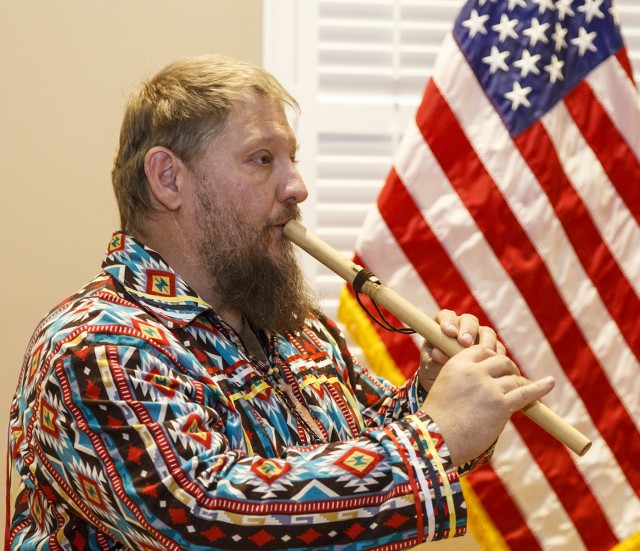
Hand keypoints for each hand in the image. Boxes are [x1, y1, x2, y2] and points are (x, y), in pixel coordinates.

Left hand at [419, 310, 504, 391]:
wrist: (446, 385)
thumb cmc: (434, 370)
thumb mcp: (429, 365)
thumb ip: (433, 357)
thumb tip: (438, 352)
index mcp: (444, 326)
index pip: (447, 315)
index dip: (449, 321)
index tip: (449, 332)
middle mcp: (462, 327)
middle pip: (469, 320)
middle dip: (468, 330)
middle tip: (465, 343)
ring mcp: (479, 337)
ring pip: (486, 332)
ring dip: (485, 341)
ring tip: (481, 354)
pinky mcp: (491, 349)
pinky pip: (498, 348)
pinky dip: (496, 354)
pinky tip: (492, 362)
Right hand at [419, 345, 554, 465]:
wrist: (435, 440)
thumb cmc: (437, 418)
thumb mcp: (445, 387)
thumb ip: (464, 379)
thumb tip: (486, 379)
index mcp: (457, 364)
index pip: (482, 350)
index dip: (492, 357)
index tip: (497, 365)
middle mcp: (474, 372)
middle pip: (501, 360)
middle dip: (509, 368)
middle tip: (513, 376)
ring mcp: (489, 387)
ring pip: (514, 378)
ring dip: (521, 382)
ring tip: (527, 387)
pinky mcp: (501, 405)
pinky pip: (526, 393)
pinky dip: (540, 387)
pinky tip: (550, 382)